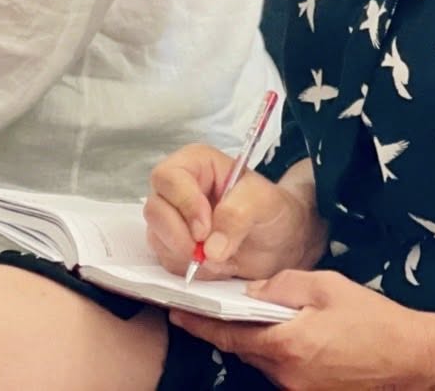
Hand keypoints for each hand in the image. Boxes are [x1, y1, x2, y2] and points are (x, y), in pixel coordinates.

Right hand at [145, 145, 317, 280]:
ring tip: (223, 259)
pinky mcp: (173, 245)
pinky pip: (168, 260)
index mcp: (195, 164)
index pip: (168, 177)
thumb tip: (211, 247)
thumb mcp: (263, 202)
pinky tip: (217, 266)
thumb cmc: (272, 210)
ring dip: (189, 256)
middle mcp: (176, 188)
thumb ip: (238, 215)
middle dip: (182, 236)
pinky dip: (192, 270)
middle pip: (155, 210)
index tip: (205, 230)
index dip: (183, 204)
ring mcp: (172, 218)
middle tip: (211, 252)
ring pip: (157, 238)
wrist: (279, 242)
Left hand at [169, 270, 434, 390]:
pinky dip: (284, 355)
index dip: (200, 323)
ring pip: (266, 363)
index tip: (176, 313)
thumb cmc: (374, 320)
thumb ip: (282, 285)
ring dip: (263, 343)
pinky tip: (301, 339)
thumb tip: (253, 288)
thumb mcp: (326, 286)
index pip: (229, 335)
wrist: (416, 360)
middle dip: (236, 329)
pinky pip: (286, 374)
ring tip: (280, 320)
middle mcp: (288, 376)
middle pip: (245, 350)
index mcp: (287, 345)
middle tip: (229, 306)